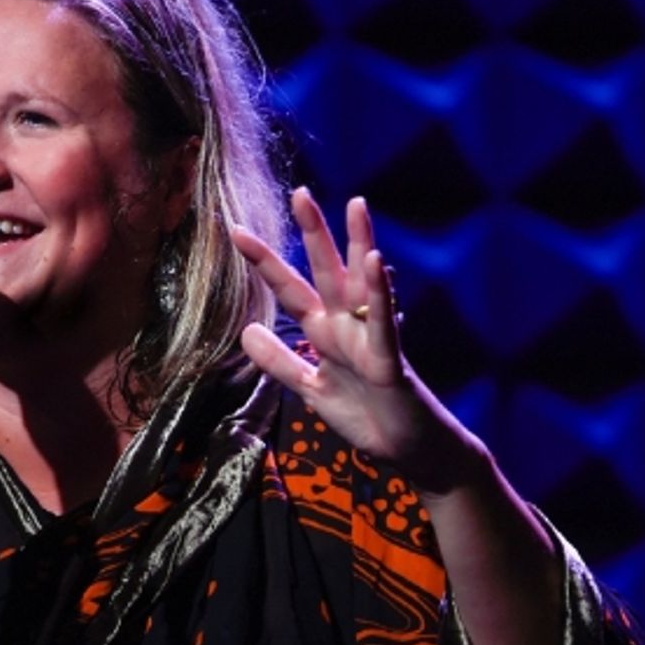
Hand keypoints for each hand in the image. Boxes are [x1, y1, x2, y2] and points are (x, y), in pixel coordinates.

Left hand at [233, 188, 478, 495]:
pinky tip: (376, 263)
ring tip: (356, 204)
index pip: (290, 289)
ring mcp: (371, 341)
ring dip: (359, 245)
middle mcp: (348, 327)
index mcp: (325, 332)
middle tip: (299, 191)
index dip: (264, 262)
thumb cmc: (366, 416)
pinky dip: (381, 296)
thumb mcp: (310, 388)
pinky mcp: (390, 363)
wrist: (408, 454)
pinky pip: (385, 325)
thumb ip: (279, 360)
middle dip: (313, 233)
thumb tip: (247, 330)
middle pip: (326, 272)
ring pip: (362, 286)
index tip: (236, 230)